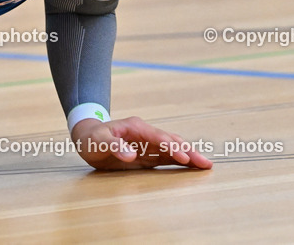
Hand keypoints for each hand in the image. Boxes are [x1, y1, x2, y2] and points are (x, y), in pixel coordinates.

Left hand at [72, 116, 212, 170]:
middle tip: (205, 163)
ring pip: (173, 149)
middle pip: (171, 141)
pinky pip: (167, 157)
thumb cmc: (91, 140)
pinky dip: (180, 161)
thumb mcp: (97, 142)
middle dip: (188, 151)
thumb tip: (132, 156)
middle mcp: (146, 134)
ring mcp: (148, 144)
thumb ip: (114, 146)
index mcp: (136, 127)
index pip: (158, 137)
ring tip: (205, 165)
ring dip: (189, 156)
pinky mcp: (147, 154)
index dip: (171, 147)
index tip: (184, 157)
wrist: (87, 138)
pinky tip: (192, 167)